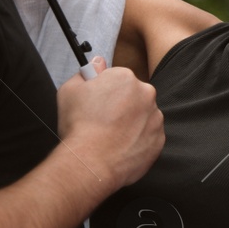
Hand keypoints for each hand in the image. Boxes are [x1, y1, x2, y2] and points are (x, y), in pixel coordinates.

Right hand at [55, 58, 164, 194]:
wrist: (91, 163)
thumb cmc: (80, 127)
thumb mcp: (69, 90)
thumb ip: (86, 72)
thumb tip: (97, 63)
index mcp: (125, 78)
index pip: (117, 78)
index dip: (104, 91)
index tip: (97, 103)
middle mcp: (146, 94)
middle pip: (133, 95)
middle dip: (121, 105)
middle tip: (102, 121)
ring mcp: (155, 118)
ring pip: (143, 115)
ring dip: (131, 122)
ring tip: (111, 136)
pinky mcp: (159, 140)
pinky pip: (148, 135)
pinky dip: (137, 140)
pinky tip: (120, 147)